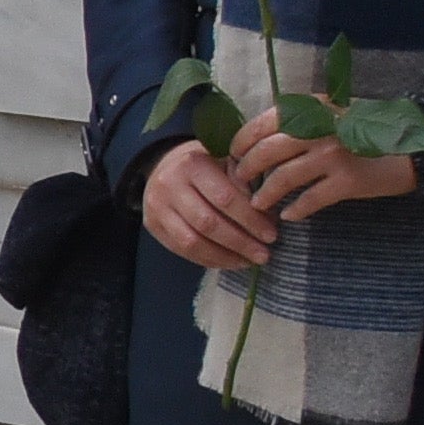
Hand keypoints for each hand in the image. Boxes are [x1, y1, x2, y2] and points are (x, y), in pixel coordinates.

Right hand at [140, 138, 281, 271]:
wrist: (166, 165)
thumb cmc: (207, 165)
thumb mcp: (227, 162)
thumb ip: (244, 185)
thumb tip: (266, 217)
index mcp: (192, 164)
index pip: (225, 198)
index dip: (250, 220)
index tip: (271, 235)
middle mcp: (170, 184)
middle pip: (208, 223)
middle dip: (240, 242)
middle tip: (263, 255)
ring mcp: (157, 207)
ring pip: (192, 241)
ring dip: (224, 256)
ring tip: (248, 261)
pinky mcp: (152, 225)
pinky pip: (181, 250)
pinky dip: (208, 259)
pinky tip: (228, 261)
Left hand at [225, 118, 423, 230]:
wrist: (409, 146)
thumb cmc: (361, 129)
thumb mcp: (327, 112)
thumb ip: (295, 121)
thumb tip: (252, 140)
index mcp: (310, 108)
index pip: (260, 125)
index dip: (240, 144)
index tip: (232, 157)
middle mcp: (319, 129)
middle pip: (266, 153)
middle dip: (246, 171)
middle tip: (240, 182)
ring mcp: (333, 156)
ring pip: (283, 178)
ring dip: (265, 194)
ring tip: (258, 203)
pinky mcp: (347, 182)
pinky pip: (309, 200)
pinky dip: (294, 210)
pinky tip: (288, 215)